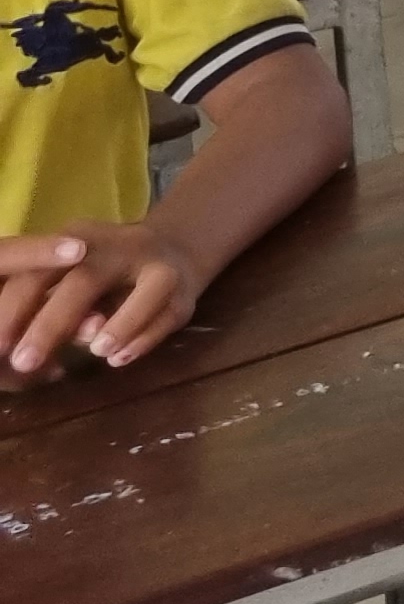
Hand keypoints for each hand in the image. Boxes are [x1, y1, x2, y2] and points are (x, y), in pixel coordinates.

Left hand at [0, 221, 202, 377]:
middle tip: (24, 362)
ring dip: (120, 324)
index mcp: (78, 241)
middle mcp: (121, 247)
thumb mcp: (67, 276)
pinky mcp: (186, 291)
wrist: (174, 249)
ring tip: (95, 353)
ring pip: (148, 291)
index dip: (15, 307)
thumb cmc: (102, 271)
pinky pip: (170, 315)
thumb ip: (45, 305)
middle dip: (52, 324)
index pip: (40, 271)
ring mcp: (159, 266)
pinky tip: (119, 359)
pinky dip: (145, 338)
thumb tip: (13, 348)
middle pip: (85, 280)